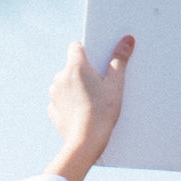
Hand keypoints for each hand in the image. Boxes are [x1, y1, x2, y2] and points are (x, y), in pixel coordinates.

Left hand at [49, 36, 132, 180]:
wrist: (86, 142)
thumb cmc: (103, 112)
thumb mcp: (116, 83)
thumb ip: (120, 58)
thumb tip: (127, 39)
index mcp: (75, 67)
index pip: (76, 47)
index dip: (87, 51)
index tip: (97, 60)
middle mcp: (60, 77)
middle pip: (72, 66)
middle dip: (83, 72)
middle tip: (99, 84)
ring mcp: (54, 94)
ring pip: (65, 83)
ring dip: (75, 87)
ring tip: (92, 100)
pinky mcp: (53, 110)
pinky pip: (61, 101)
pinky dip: (69, 103)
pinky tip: (82, 111)